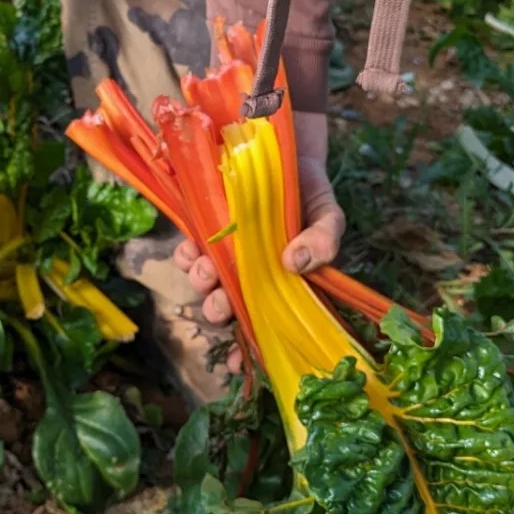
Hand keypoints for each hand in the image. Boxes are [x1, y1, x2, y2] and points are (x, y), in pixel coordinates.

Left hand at [174, 111, 343, 366]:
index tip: (236, 366)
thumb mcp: (327, 213)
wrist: (282, 147)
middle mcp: (247, 274)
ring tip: (205, 271)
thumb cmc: (309, 191)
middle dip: (220, 311)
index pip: (263, 324)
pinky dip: (187, 254)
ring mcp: (224, 253)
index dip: (249, 348)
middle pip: (229, 306)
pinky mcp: (203, 229)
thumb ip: (324, 239)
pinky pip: (189, 250)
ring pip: (205, 281)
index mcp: (279, 283)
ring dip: (202, 282)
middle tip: (220, 305)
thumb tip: (296, 262)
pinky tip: (191, 250)